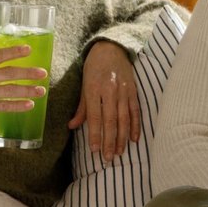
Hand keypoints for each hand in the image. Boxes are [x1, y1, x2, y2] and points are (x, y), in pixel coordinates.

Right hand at [0, 45, 47, 120]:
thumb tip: (8, 58)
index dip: (13, 52)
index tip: (28, 50)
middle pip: (6, 73)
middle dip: (27, 73)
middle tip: (43, 73)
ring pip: (7, 91)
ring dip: (26, 90)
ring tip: (40, 90)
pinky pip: (1, 106)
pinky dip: (16, 106)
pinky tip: (29, 105)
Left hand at [69, 41, 139, 158]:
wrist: (111, 48)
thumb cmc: (94, 68)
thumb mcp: (83, 85)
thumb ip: (81, 107)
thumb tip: (72, 126)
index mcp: (94, 89)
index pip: (95, 116)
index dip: (95, 134)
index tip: (95, 150)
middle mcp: (110, 90)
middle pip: (111, 120)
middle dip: (109, 141)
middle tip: (108, 158)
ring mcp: (123, 91)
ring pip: (124, 118)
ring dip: (122, 137)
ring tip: (119, 152)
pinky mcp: (133, 91)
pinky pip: (135, 111)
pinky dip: (136, 126)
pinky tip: (134, 139)